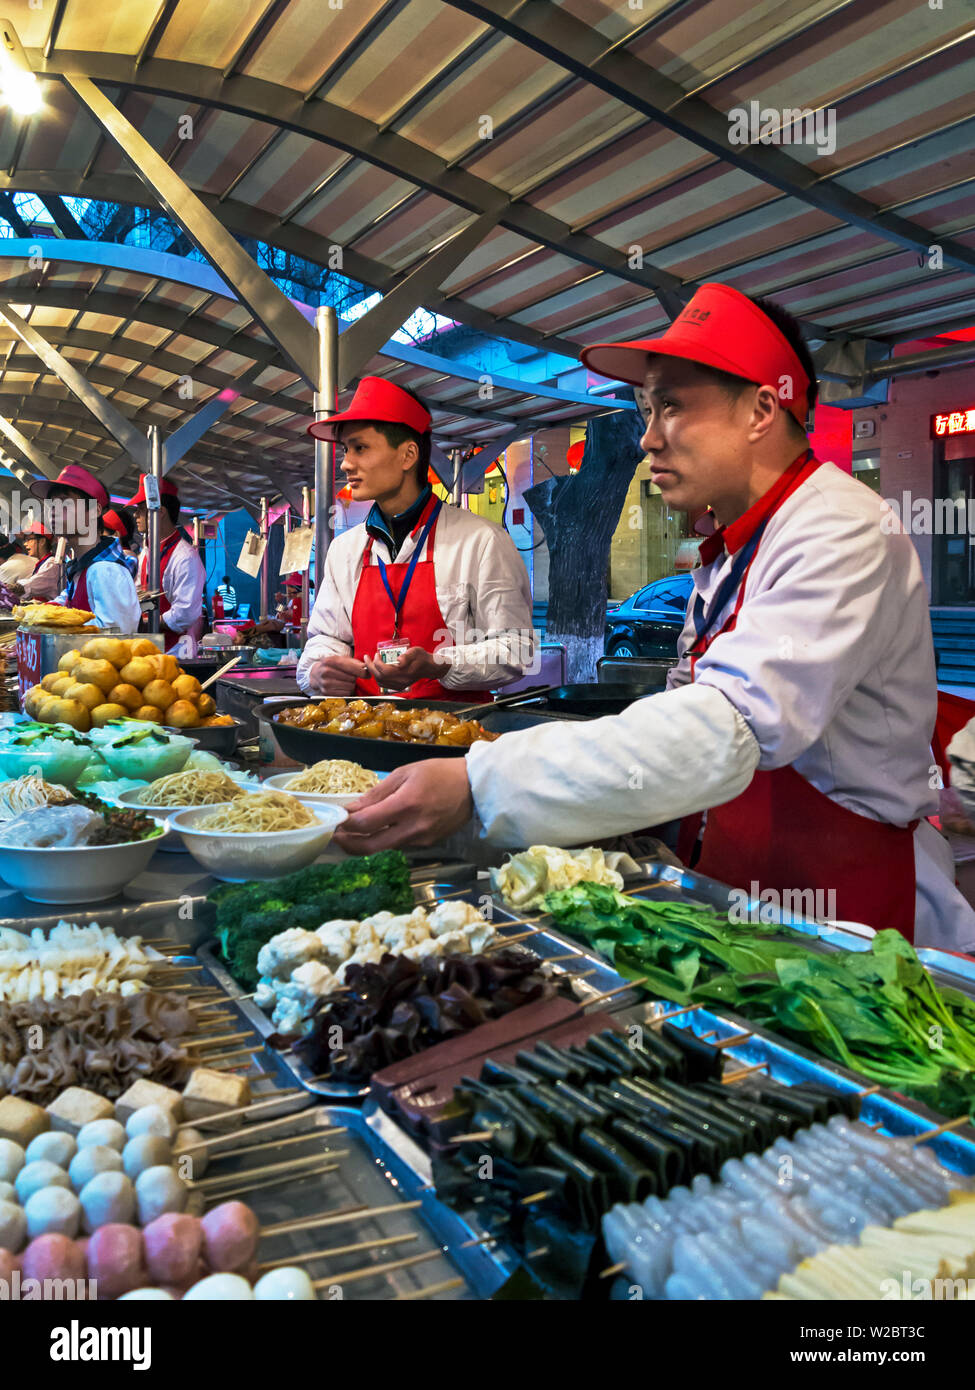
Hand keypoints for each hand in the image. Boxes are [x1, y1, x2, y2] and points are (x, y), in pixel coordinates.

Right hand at [306, 653, 366, 695]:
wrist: (316, 674)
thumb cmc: (332, 666)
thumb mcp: (341, 660)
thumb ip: (355, 663)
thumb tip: (367, 669)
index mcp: (330, 661)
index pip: (352, 668)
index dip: (363, 672)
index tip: (367, 674)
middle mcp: (326, 672)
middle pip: (352, 678)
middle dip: (355, 678)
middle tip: (350, 676)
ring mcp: (325, 684)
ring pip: (350, 687)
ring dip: (351, 685)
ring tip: (345, 681)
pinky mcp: (326, 693)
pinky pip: (346, 694)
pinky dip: (347, 691)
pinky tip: (342, 686)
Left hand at [333, 758, 473, 850]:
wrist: (475, 787)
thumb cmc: (440, 773)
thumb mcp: (405, 773)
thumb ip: (377, 793)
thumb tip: (351, 808)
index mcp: (406, 805)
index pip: (365, 823)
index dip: (345, 825)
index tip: (335, 820)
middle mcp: (413, 828)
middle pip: (370, 847)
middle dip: (348, 844)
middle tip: (336, 836)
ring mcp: (421, 840)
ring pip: (384, 848)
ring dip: (366, 842)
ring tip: (355, 830)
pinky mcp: (428, 845)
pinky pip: (399, 844)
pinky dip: (385, 839)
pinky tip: (381, 828)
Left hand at [363, 646, 441, 690]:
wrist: (429, 667)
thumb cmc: (422, 658)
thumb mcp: (416, 652)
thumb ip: (407, 656)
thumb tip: (399, 659)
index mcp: (404, 673)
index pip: (385, 671)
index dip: (377, 662)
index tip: (376, 654)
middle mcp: (401, 681)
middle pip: (380, 677)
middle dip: (371, 667)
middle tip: (367, 658)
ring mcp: (400, 685)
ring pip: (380, 682)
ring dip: (373, 672)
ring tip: (370, 663)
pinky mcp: (399, 686)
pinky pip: (384, 685)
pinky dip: (378, 678)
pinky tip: (376, 670)